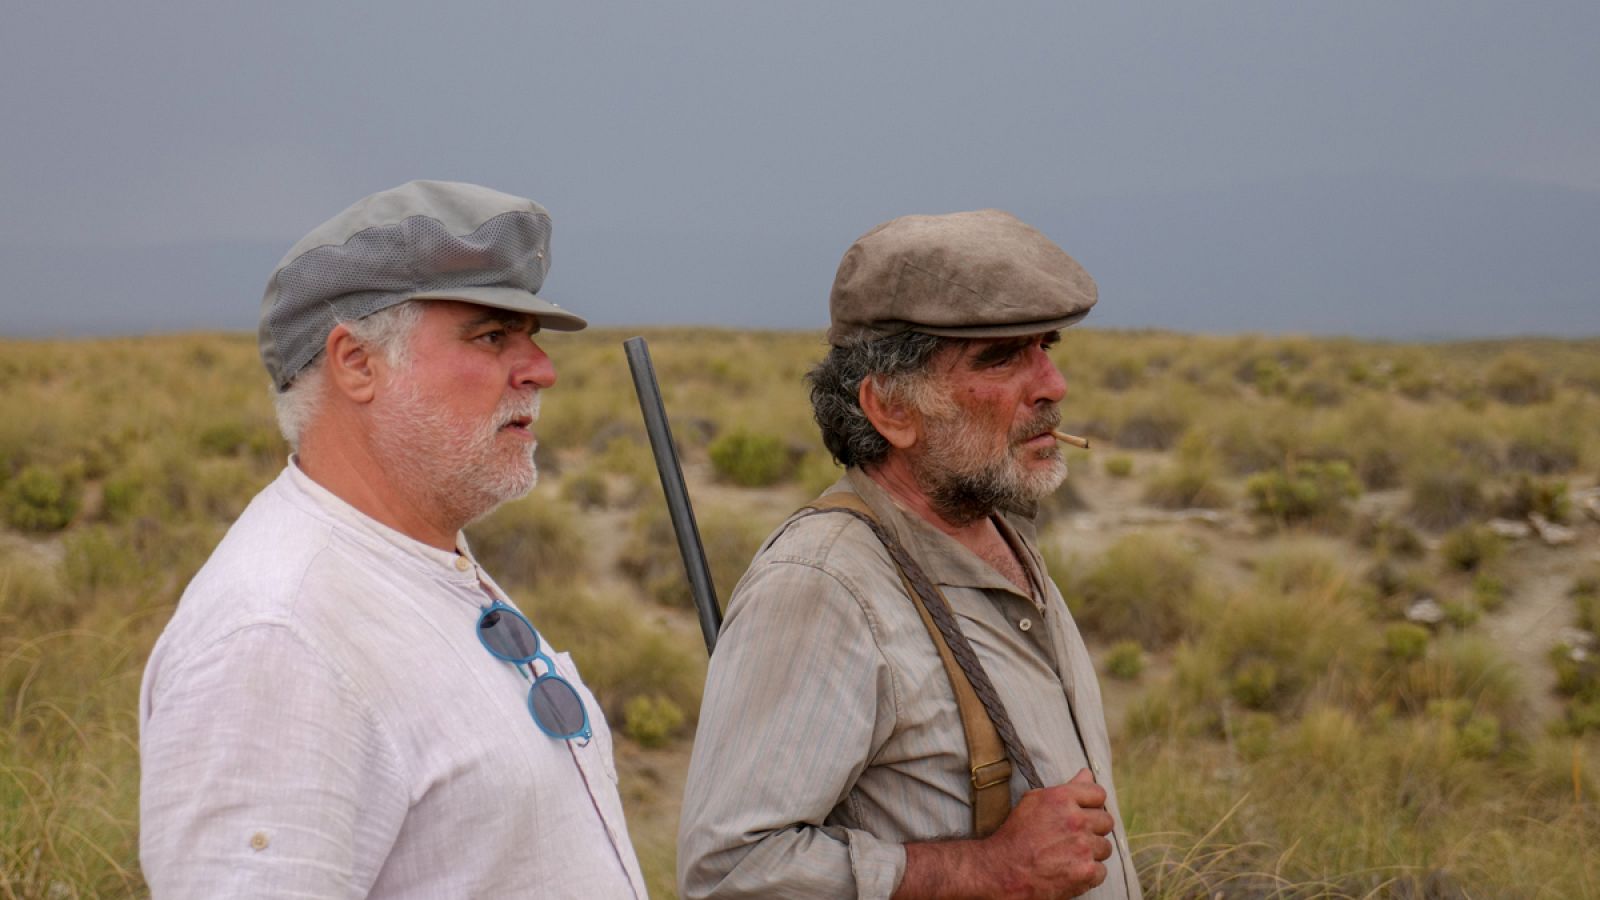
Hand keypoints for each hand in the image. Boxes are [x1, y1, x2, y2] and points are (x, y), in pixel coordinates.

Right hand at [984, 768, 1113, 898]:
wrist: (1002, 871)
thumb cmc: (1016, 835)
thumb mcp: (1034, 801)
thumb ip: (1066, 788)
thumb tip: (1087, 774)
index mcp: (1062, 798)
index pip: (1098, 794)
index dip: (1092, 804)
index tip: (1084, 814)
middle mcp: (1075, 820)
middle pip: (1106, 821)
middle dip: (1094, 829)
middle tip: (1075, 838)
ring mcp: (1083, 847)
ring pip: (1105, 848)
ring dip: (1092, 853)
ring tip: (1070, 856)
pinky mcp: (1085, 871)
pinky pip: (1101, 871)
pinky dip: (1089, 874)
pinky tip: (1071, 871)